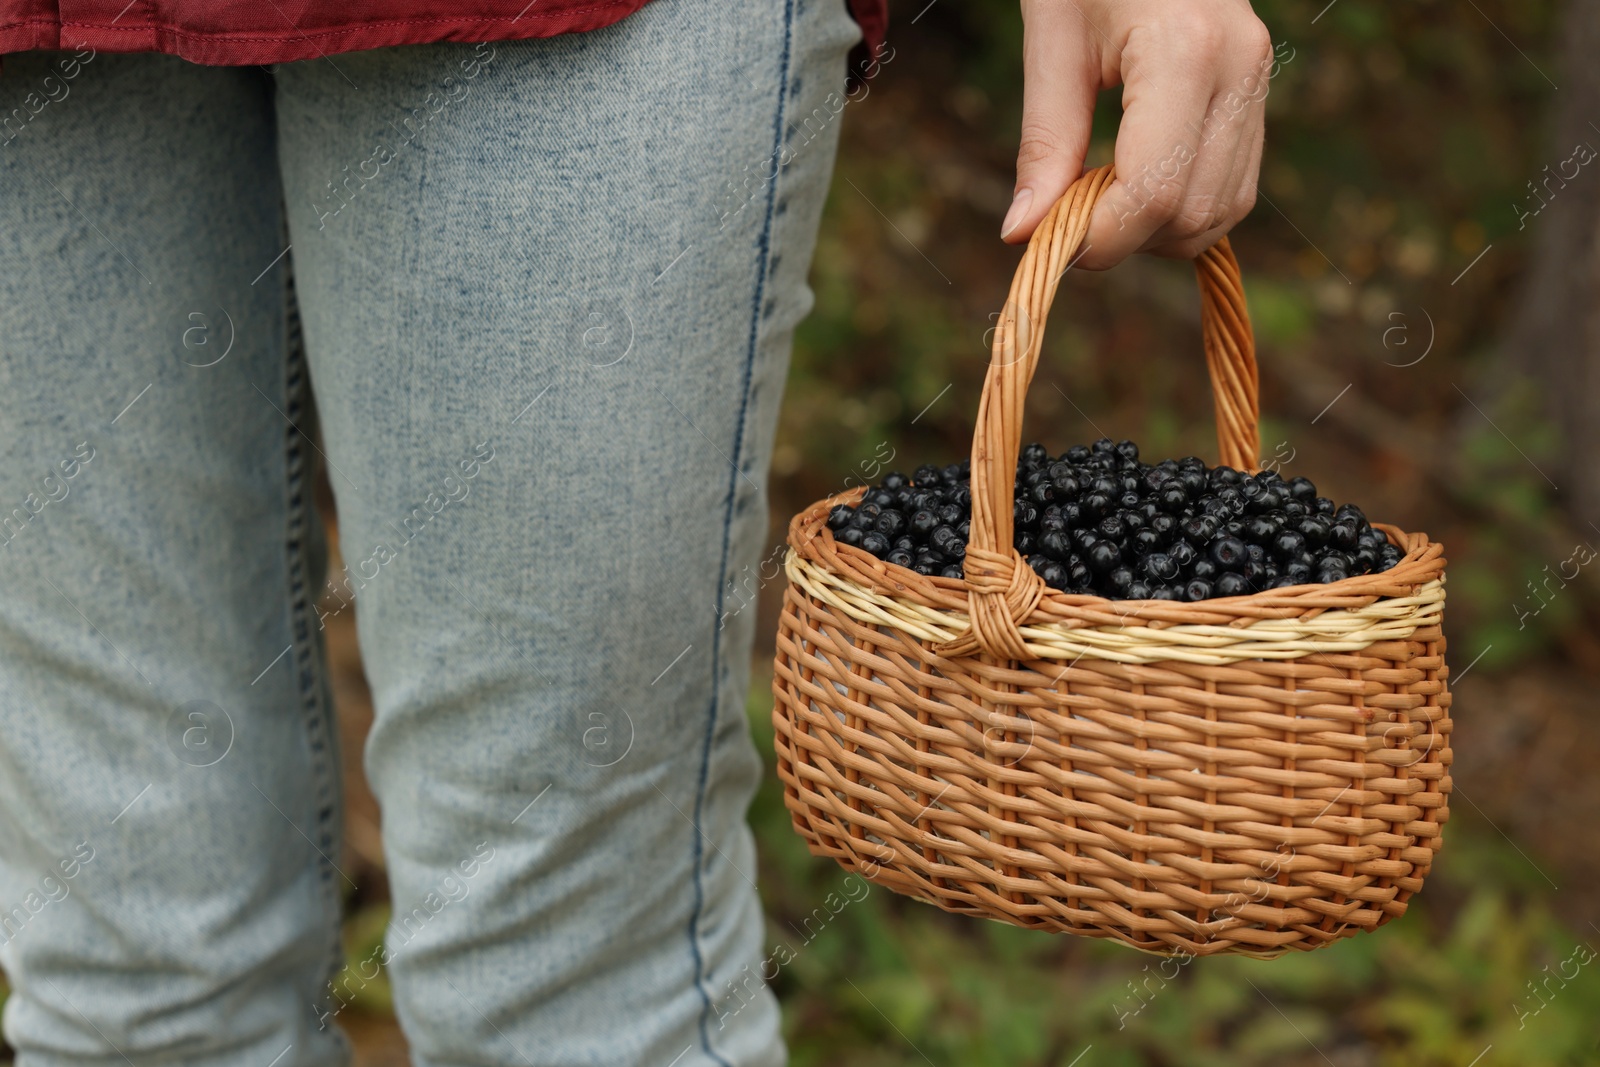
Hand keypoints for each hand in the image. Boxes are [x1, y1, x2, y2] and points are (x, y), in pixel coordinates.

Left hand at [1000, 0, 1273, 267]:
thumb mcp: (1052, 42)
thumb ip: (1044, 144)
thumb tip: (1021, 234)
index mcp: (1184, 50)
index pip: (1152, 191)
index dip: (1100, 239)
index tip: (1053, 244)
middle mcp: (1238, 67)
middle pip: (1190, 213)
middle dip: (1126, 238)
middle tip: (1069, 218)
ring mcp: (1258, 79)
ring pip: (1222, 212)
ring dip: (1156, 232)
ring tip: (1101, 199)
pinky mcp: (1259, 90)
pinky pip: (1233, 187)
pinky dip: (1183, 209)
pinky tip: (1134, 187)